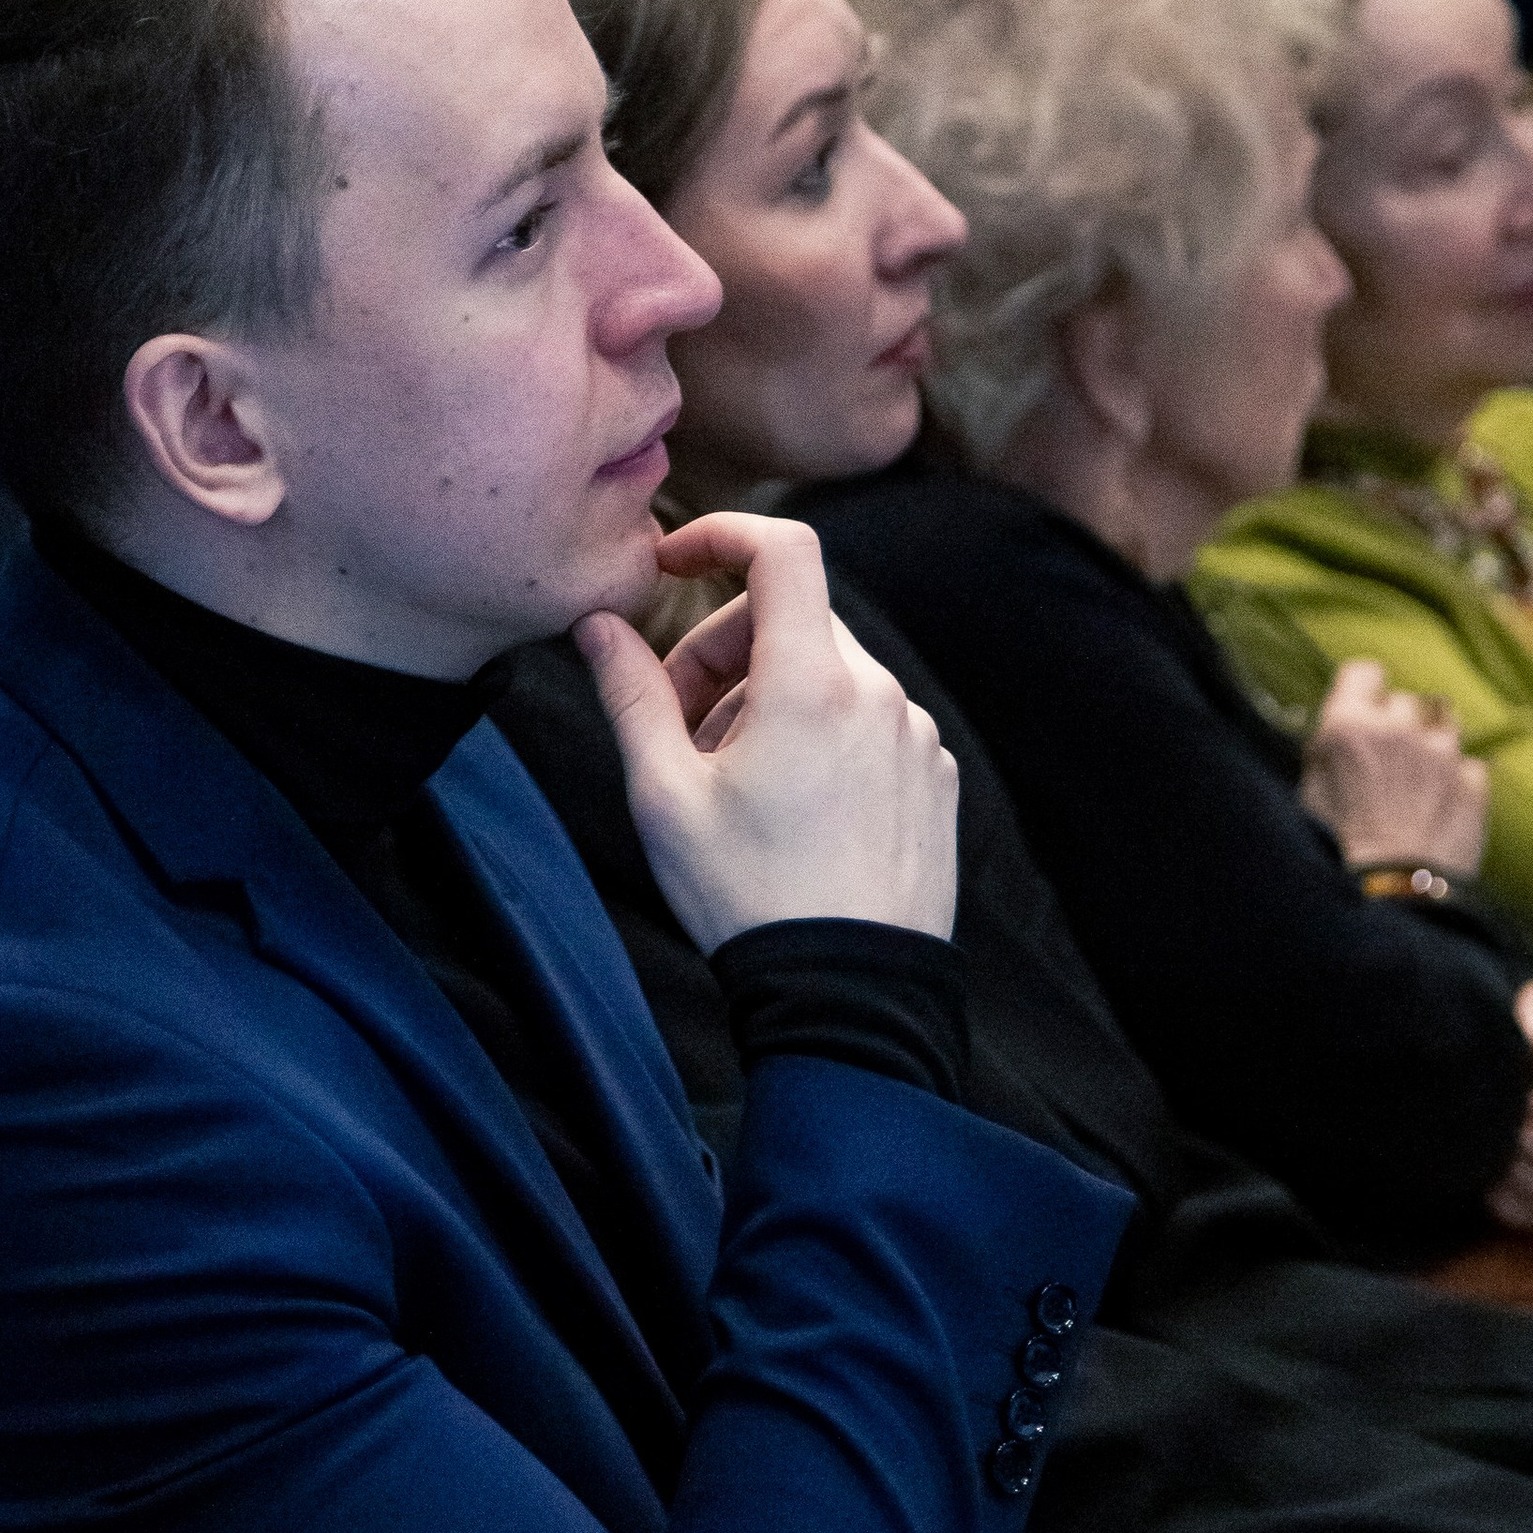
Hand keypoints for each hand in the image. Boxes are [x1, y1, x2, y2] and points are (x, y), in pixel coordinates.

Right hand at [576, 511, 959, 952]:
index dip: (722, 534)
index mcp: (812, 683)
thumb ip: (630, 694)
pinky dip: (821, 737)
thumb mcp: (664, 797)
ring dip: (770, 701)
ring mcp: (916, 737)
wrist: (849, 997)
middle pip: (794, 620)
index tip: (675, 564)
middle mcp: (879, 695)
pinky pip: (870, 724)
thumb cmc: (748, 898)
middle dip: (723, 652)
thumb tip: (597, 624)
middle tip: (676, 725)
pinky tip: (790, 809)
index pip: (782, 548)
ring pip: (830, 676)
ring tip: (730, 783)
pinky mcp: (935, 779)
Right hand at [1296, 657, 1487, 874]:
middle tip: (1385, 759)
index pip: (1363, 672)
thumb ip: (1328, 755)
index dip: (1361, 691)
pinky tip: (1440, 805)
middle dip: (1396, 724)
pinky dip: (1458, 779)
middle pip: (1405, 701)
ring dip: (1431, 744)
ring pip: (1443, 725)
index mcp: (1350, 726)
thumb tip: (1338, 740)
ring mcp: (1444, 755)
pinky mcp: (1474, 784)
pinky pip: (1469, 765)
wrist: (1391, 897)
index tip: (1360, 710)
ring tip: (1418, 779)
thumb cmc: (1339, 851)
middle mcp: (1400, 730)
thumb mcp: (1309, 796)